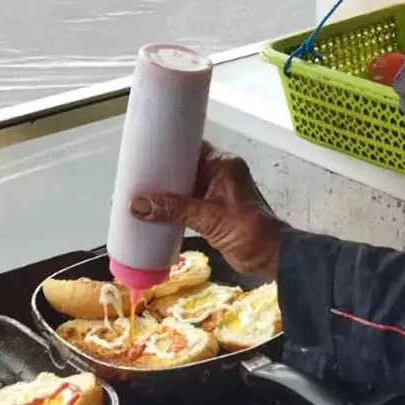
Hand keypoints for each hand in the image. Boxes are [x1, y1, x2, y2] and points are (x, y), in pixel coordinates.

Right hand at [130, 142, 286, 278]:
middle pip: (185, 167)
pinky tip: (153, 211)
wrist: (270, 256)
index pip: (191, 147)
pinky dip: (173, 206)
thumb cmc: (248, 231)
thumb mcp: (208, 217)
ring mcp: (217, 192)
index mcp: (223, 165)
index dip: (168, 148)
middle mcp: (220, 174)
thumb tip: (137, 204)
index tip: (143, 152)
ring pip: (185, 186)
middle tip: (134, 176)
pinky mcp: (214, 211)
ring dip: (166, 191)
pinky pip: (188, 202)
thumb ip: (173, 209)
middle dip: (162, 173)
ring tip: (137, 193)